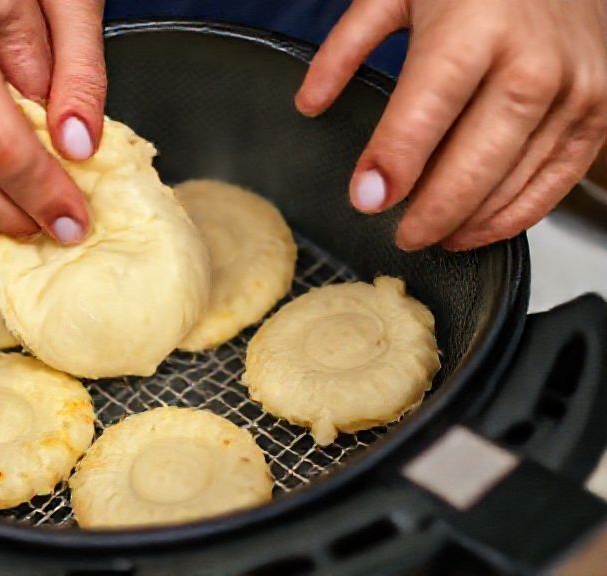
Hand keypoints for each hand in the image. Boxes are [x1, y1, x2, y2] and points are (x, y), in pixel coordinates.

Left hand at [296, 0, 606, 250]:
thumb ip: (345, 47)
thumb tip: (309, 104)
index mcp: (474, 27)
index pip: (428, 110)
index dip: (395, 162)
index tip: (367, 199)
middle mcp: (531, 61)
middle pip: (477, 160)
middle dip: (433, 210)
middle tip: (400, 236)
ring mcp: (574, 88)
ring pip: (516, 180)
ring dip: (469, 221)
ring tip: (430, 236)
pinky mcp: (599, 109)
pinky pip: (558, 180)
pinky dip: (516, 215)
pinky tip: (477, 229)